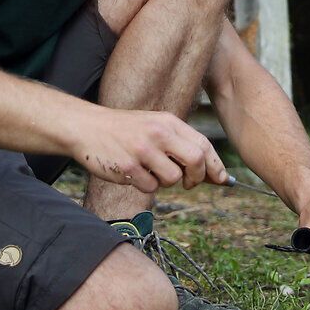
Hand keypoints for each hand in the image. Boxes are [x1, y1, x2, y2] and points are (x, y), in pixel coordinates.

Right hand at [74, 106, 225, 192]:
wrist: (87, 127)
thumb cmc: (126, 130)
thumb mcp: (155, 126)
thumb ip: (180, 144)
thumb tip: (211, 172)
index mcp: (168, 122)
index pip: (203, 144)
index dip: (216, 164)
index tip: (222, 179)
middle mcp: (158, 134)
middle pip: (196, 161)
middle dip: (197, 178)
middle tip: (189, 182)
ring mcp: (143, 150)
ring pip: (172, 179)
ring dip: (165, 182)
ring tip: (150, 170)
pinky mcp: (128, 167)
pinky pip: (149, 188)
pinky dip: (145, 185)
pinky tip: (133, 172)